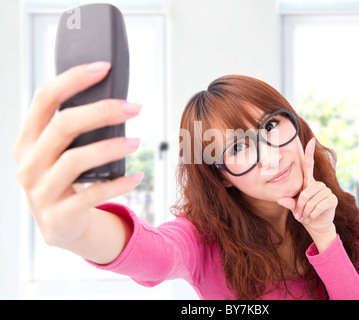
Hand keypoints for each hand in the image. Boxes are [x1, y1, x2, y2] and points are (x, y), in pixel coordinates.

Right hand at [13, 62, 142, 247]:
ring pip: (76, 159)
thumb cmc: (65, 178)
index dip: (73, 79)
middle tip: (134, 107)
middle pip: (63, 125)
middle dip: (102, 111)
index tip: (103, 68)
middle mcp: (29, 163)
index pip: (44, 98)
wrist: (61, 225)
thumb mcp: (60, 152)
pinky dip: (118, 183)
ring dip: (112, 147)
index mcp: (28, 140)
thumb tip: (113, 98)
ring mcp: (40, 191)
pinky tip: (136, 176)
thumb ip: (74, 129)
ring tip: (137, 141)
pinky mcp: (59, 215)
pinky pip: (92, 194)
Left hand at [277, 138, 337, 251]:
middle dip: (300, 207)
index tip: (312, 140)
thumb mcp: (294, 208)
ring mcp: (326, 191)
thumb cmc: (303, 213)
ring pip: (310, 201)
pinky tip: (312, 217)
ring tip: (306, 216)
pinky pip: (318, 207)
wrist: (316, 225)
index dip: (310, 153)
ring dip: (306, 212)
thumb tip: (280, 200)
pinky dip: (312, 214)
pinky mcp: (332, 199)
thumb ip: (288, 203)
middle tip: (300, 215)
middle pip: (304, 193)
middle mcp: (318, 184)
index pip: (309, 165)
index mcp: (308, 183)